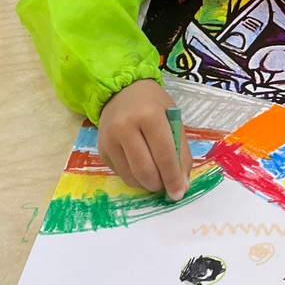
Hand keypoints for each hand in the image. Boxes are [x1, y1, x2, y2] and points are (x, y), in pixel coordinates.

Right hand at [96, 79, 192, 198]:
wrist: (122, 91)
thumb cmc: (153, 104)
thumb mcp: (173, 119)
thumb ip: (180, 150)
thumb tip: (183, 185)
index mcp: (149, 116)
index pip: (164, 155)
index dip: (173, 178)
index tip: (180, 193)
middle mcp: (125, 127)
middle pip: (145, 170)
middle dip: (160, 185)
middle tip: (168, 187)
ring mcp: (110, 140)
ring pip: (131, 177)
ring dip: (148, 185)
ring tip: (157, 177)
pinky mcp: (101, 150)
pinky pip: (121, 174)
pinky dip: (135, 178)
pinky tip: (142, 167)